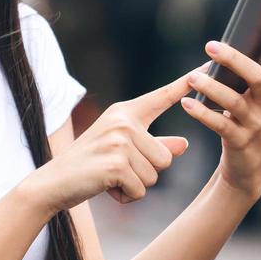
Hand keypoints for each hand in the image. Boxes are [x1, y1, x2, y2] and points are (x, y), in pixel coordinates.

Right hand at [25, 69, 199, 214]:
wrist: (53, 183)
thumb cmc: (90, 166)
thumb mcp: (122, 151)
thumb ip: (154, 145)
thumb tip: (185, 144)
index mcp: (125, 113)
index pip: (161, 97)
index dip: (185, 84)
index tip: (207, 63)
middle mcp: (124, 121)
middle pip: (165, 157)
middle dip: (146, 173)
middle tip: (115, 170)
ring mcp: (119, 140)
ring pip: (155, 175)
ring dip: (135, 186)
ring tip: (109, 177)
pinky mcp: (116, 163)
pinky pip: (141, 190)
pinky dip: (126, 196)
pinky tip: (106, 187)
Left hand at [180, 0, 260, 202]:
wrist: (249, 164)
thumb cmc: (245, 115)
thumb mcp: (249, 89)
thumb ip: (244, 64)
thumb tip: (227, 32)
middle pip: (256, 74)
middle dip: (234, 59)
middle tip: (209, 46)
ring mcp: (257, 121)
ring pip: (237, 101)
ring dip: (213, 88)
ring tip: (192, 78)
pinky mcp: (241, 140)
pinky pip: (221, 125)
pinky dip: (204, 114)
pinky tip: (187, 104)